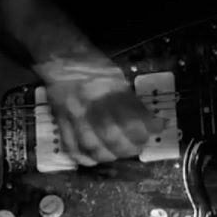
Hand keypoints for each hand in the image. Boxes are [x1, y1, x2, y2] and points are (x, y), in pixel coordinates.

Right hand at [42, 60, 162, 165]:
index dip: (147, 128)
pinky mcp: (60, 121)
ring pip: (92, 145)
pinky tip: (95, 158)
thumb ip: (132, 101)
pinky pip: (70, 145)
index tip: (156, 129)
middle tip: (138, 147)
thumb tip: (151, 122)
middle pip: (111, 136)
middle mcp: (90, 104)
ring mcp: (73, 114)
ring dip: (110, 155)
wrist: (61, 57)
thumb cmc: (95, 66)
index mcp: (106, 90)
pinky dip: (84, 157)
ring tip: (120, 153)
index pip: (130, 117)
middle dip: (129, 147)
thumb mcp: (119, 78)